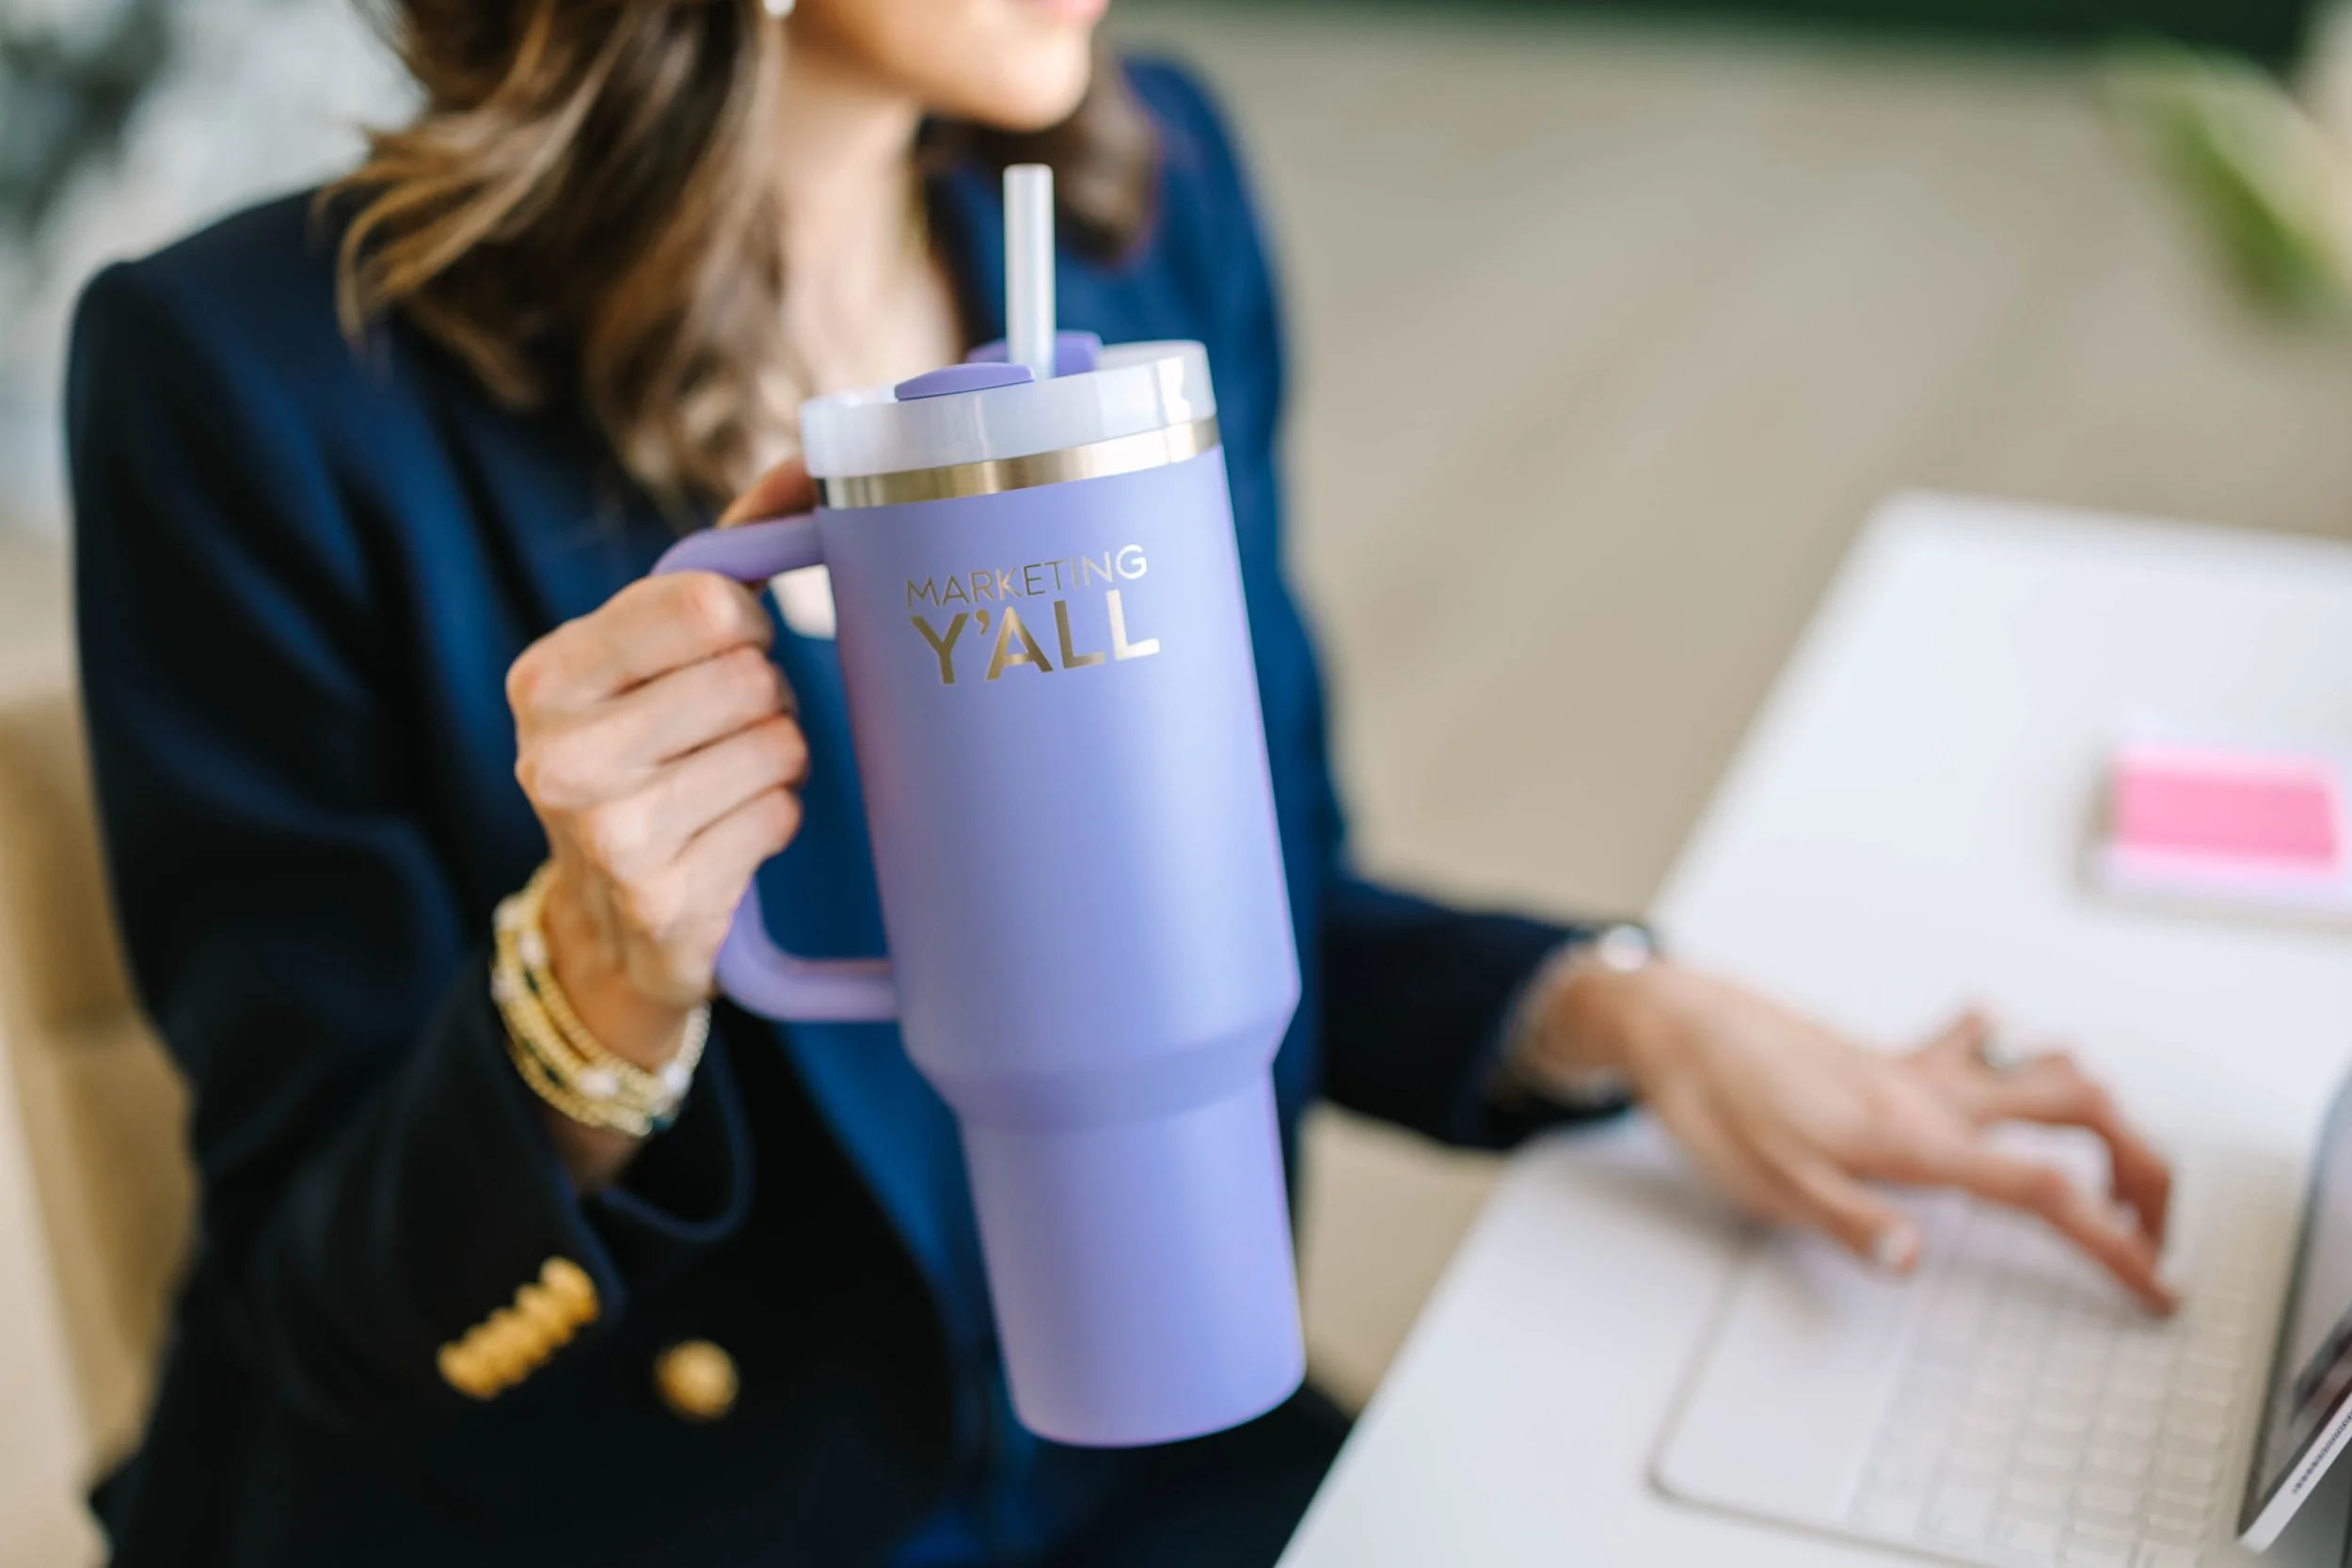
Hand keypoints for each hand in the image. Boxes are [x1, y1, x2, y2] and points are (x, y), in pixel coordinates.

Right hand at [506, 461, 817, 1073]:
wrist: (608, 920)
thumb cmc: (650, 748)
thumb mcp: (656, 649)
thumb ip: (733, 547)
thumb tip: (819, 454)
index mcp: (549, 673)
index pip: (707, 603)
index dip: (746, 622)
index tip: (728, 647)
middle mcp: (560, 753)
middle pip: (754, 678)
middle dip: (767, 698)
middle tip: (729, 728)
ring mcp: (607, 835)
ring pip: (780, 748)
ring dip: (778, 761)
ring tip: (728, 781)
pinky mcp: (661, 900)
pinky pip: (782, 817)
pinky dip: (775, 820)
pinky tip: (727, 835)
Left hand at [1537, 963, 2175, 1312]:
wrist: (1674, 1020)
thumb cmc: (1714, 1101)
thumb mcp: (1768, 1185)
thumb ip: (1848, 1222)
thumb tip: (1912, 1262)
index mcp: (1912, 1137)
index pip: (2044, 1193)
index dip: (2115, 1243)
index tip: (2159, 1285)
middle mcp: (1930, 1093)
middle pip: (2080, 1107)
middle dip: (2142, 1164)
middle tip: (2157, 1222)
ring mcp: (1915, 1068)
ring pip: (2042, 1063)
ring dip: (2097, 1104)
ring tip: (2118, 1160)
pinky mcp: (1892, 1055)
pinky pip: (1979, 1044)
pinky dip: (2017, 1054)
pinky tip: (2014, 1067)